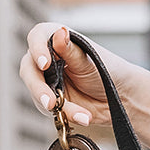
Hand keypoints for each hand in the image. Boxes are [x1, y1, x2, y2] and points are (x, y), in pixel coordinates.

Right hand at [18, 22, 133, 131]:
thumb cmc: (108, 70)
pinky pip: (51, 110)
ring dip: (57, 106)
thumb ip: (70, 49)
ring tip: (81, 114)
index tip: (44, 63)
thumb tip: (60, 32)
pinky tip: (83, 117)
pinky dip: (67, 114)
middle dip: (38, 88)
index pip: (37, 38)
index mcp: (56, 41)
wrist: (120, 97)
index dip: (37, 49)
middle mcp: (47, 59)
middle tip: (50, 102)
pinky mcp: (51, 101)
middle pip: (30, 70)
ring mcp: (47, 81)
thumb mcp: (89, 60)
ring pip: (38, 93)